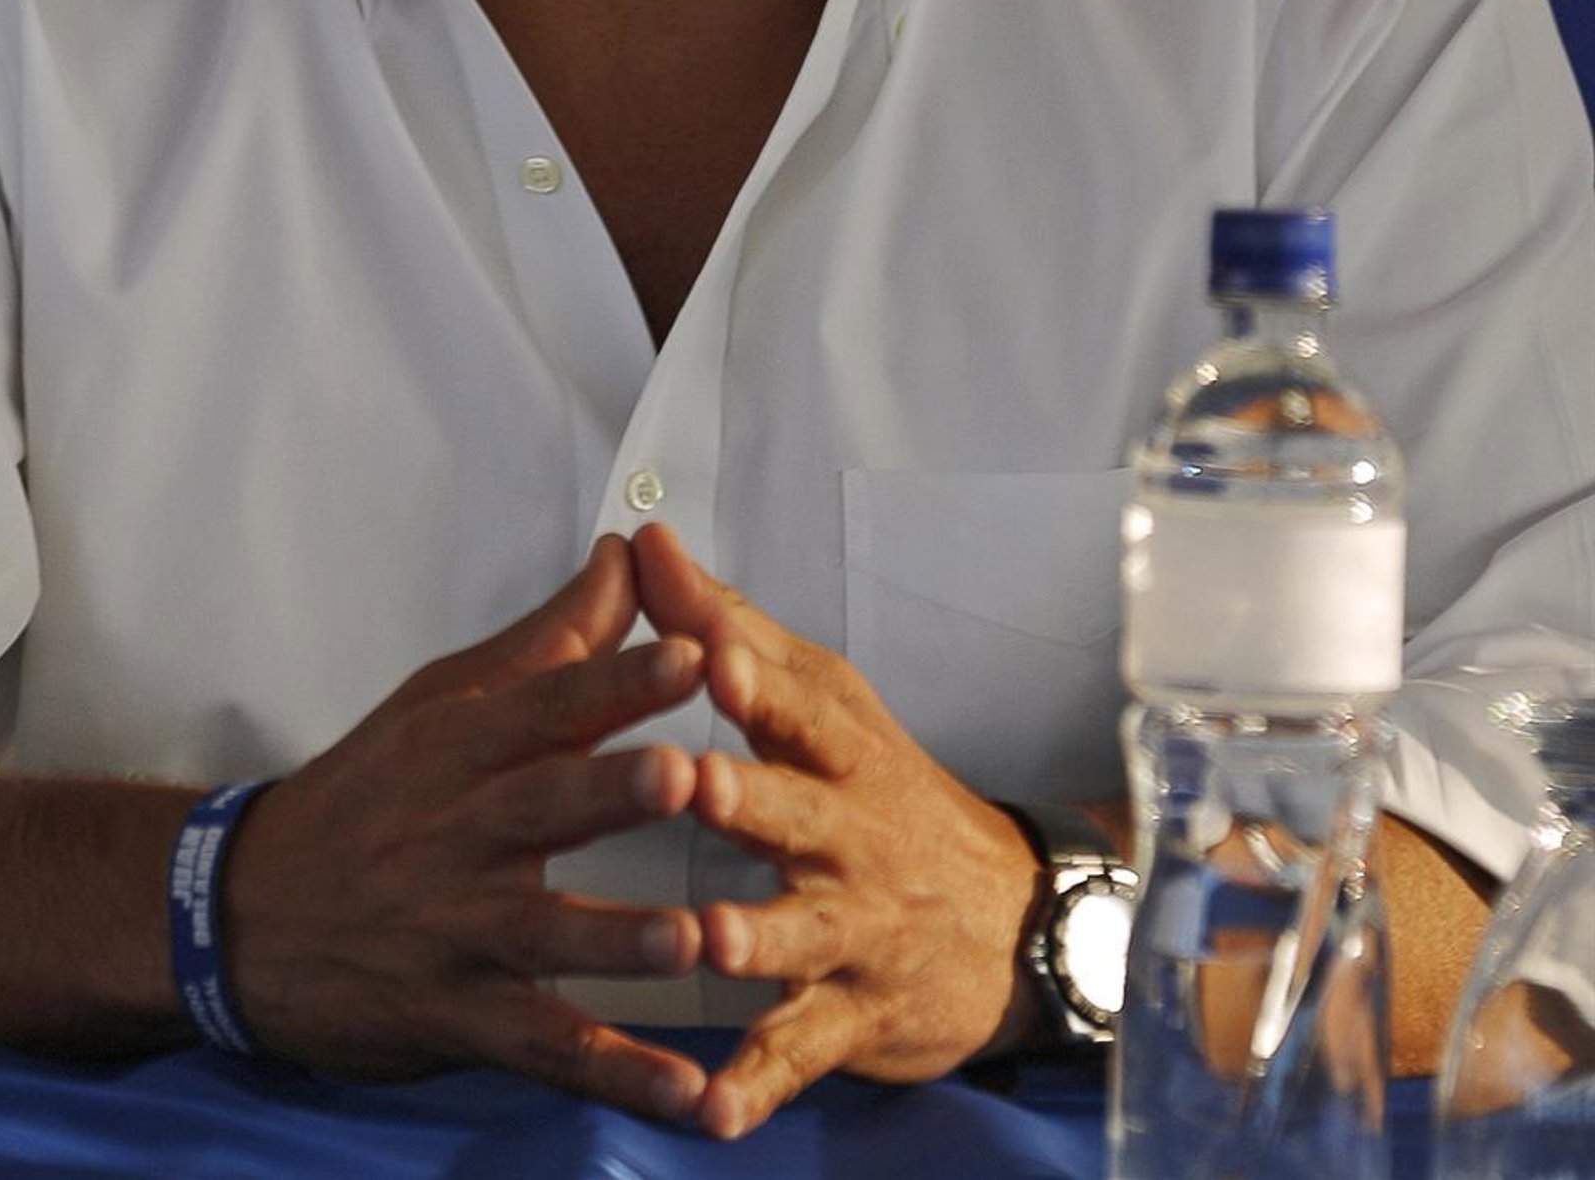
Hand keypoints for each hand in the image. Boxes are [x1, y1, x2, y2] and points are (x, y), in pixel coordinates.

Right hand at [221, 535, 708, 1119]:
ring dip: (620, 941)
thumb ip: (549, 638)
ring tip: (695, 940)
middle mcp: (456, 832)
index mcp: (459, 745)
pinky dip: (616, 1076)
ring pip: (543, 934)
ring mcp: (453, 931)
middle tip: (687, 777)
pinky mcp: (454, 1017)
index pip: (544, 701)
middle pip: (541, 805)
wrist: (237, 918)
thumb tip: (627, 553)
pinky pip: (544, 1049)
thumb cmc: (364, 796)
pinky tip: (689, 1096)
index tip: (692, 653)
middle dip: (612, 792)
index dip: (615, 678)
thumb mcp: (439, 703)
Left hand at [632, 523, 1043, 1140]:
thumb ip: (724, 625)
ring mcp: (854, 929)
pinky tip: (715, 1113)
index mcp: (836, 750)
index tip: (708, 652)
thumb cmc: (879, 788)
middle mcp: (850, 835)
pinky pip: (802, 1051)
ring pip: (801, 933)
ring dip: (757, 938)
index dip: (755, 678)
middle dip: (749, 800)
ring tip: (710, 941)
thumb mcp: (820, 698)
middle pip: (797, 812)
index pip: (796, 705)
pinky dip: (760, 1085)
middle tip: (696, 785)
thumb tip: (642, 540)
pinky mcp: (851, 1015)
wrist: (1011, 918)